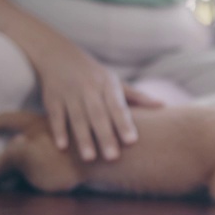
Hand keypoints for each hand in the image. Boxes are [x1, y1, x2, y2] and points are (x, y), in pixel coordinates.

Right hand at [37, 45, 162, 161]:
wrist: (58, 55)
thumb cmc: (94, 75)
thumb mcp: (115, 82)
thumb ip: (137, 97)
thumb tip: (163, 105)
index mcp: (107, 85)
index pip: (117, 106)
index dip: (124, 123)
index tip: (131, 141)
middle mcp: (89, 89)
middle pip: (98, 115)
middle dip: (105, 136)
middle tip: (113, 157)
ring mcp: (69, 94)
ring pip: (77, 118)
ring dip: (83, 138)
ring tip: (90, 159)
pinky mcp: (52, 99)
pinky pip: (55, 116)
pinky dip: (58, 130)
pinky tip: (63, 147)